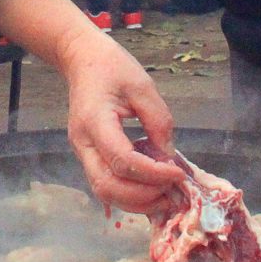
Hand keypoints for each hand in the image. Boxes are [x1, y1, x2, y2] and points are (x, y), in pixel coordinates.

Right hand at [0, 0, 180, 211]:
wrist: (83, 60)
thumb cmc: (112, 67)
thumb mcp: (143, 86)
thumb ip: (159, 121)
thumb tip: (169, 156)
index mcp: (94, 121)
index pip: (122, 160)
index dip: (153, 173)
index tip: (178, 172)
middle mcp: (82, 143)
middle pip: (107, 186)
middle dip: (143, 195)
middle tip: (172, 189)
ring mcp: (82, 152)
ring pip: (104, 192)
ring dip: (135, 201)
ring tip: (164, 196)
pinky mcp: (88, 156)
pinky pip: (105, 185)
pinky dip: (128, 195)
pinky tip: (150, 190)